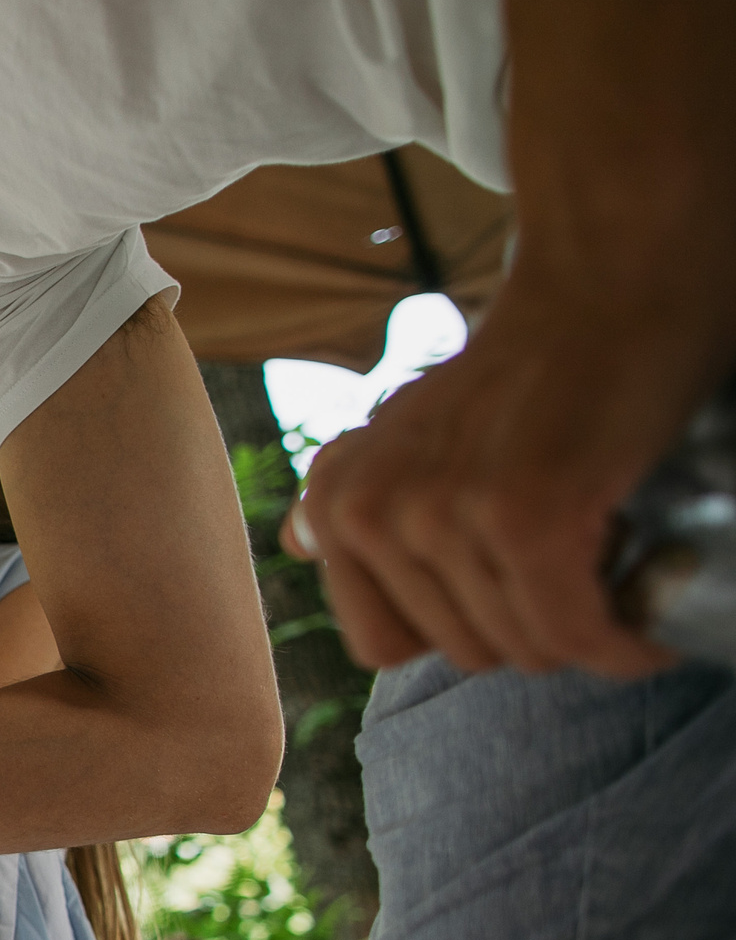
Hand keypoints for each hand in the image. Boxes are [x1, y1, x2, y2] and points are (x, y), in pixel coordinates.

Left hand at [284, 289, 690, 677]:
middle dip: (527, 627)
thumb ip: (349, 491)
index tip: (510, 593)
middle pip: (461, 650)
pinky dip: (622, 644)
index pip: (386, 645)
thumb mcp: (405, 429)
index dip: (458, 629)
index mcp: (336, 505)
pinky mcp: (526, 518)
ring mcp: (443, 515)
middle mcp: (372, 513)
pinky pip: (572, 631)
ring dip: (582, 630)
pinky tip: (645, 633)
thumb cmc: (521, 374)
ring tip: (609, 568)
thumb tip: (295, 543)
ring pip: (522, 648)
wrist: (606, 288)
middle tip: (576, 569)